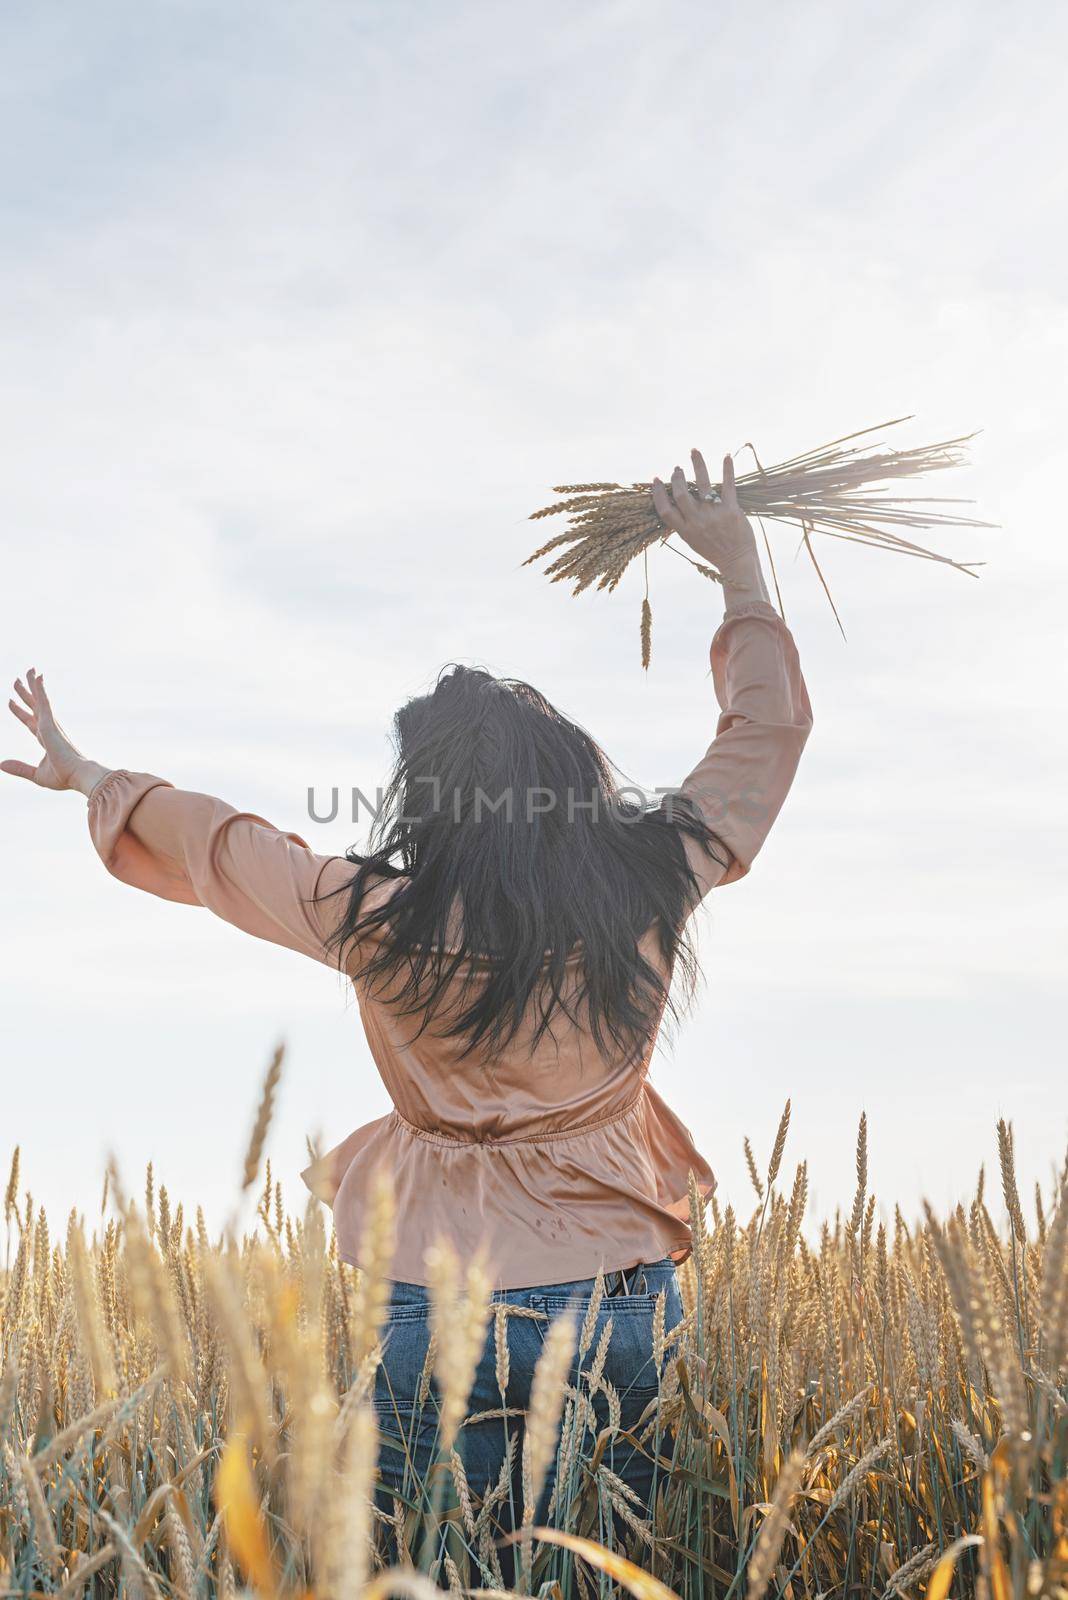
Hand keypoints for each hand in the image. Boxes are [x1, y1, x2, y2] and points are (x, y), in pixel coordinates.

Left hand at [3, 669, 103, 793]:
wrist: (78, 775)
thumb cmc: (64, 777)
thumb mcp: (36, 774)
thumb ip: (19, 768)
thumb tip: (0, 764)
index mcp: (46, 739)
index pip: (29, 721)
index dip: (19, 712)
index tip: (10, 701)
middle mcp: (48, 728)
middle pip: (34, 706)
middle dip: (24, 693)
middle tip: (17, 680)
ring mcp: (50, 724)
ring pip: (39, 699)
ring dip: (32, 685)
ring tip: (28, 671)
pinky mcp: (51, 722)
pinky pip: (44, 701)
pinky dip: (40, 689)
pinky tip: (38, 677)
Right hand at [650, 449, 759, 582]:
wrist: (737, 562)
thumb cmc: (715, 551)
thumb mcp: (693, 541)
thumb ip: (685, 523)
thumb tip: (676, 503)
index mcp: (685, 530)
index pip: (665, 509)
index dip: (658, 493)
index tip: (656, 479)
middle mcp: (697, 521)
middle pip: (681, 493)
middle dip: (677, 477)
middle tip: (678, 469)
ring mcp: (713, 514)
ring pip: (701, 484)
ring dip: (697, 464)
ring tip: (694, 451)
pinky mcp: (731, 510)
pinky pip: (727, 485)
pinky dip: (727, 469)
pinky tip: (726, 456)